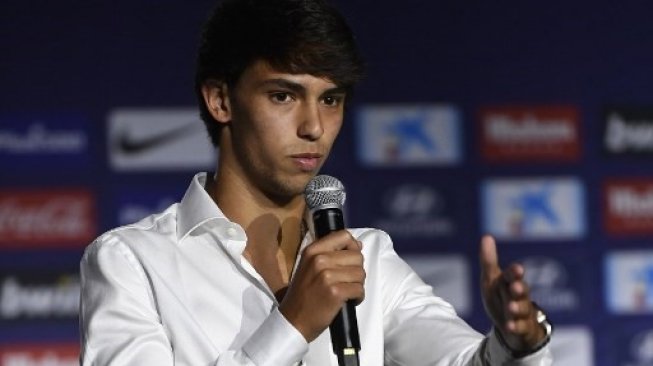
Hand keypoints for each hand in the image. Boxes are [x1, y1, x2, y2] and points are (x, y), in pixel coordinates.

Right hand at [278, 230, 364, 341]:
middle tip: (347, 281)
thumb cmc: (304, 293)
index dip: (352, 247)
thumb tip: (358, 244)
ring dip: (358, 284)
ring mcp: (327, 276)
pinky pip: (359, 289)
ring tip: (347, 291)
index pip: (344, 236)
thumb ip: (331, 253)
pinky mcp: (335, 292)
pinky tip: (348, 300)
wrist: (294, 320)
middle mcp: (319, 260)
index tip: (349, 260)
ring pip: (360, 273)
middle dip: (357, 270)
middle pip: (357, 256)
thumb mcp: (310, 266)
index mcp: (312, 250)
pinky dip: (358, 297)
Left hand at [479, 235, 545, 352]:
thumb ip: (489, 261)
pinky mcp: (524, 328)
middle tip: (515, 286)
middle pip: (521, 291)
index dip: (514, 273)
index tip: (517, 268)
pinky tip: (510, 326)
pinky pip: (521, 328)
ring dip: (517, 307)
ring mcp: (523, 313)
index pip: (512, 275)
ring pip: (523, 309)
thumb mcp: (491, 280)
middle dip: (519, 288)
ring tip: (511, 307)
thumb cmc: (501, 297)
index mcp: (510, 282)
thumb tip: (486, 236)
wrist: (510, 325)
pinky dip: (516, 327)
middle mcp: (519, 296)